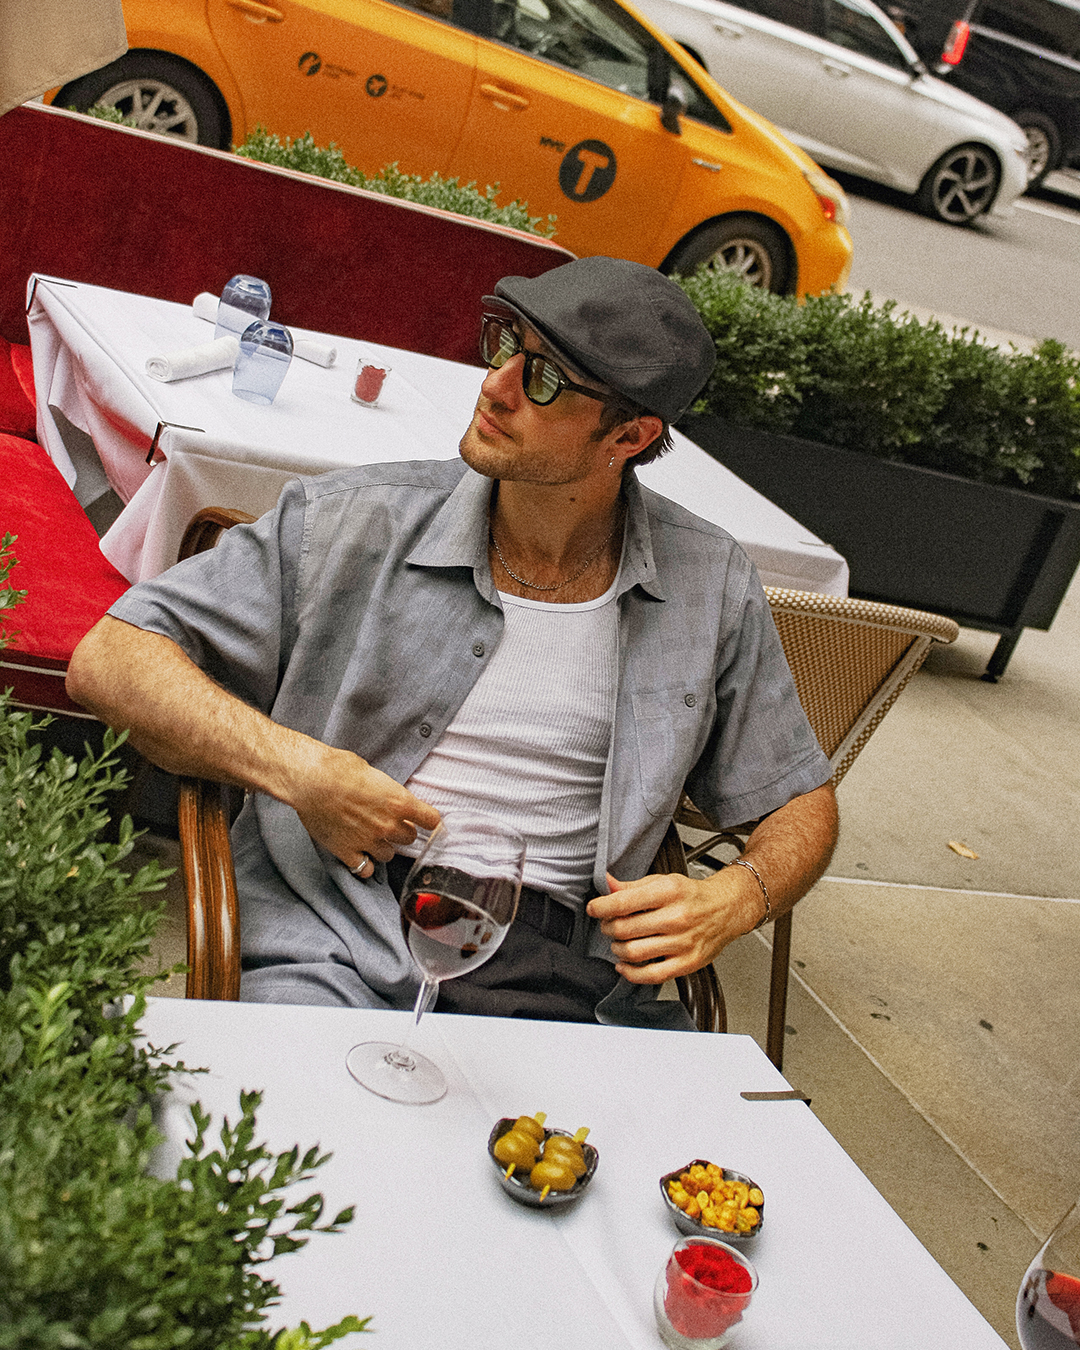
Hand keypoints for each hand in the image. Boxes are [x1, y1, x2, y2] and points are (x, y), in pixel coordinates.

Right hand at [288, 745, 440, 878]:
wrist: (310, 780)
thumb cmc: (339, 768)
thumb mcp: (373, 773)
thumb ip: (386, 791)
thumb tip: (388, 796)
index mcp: (399, 801)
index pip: (430, 820)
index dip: (429, 820)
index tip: (427, 821)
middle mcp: (387, 824)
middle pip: (409, 838)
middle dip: (401, 831)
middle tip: (390, 824)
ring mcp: (368, 840)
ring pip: (389, 855)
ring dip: (383, 847)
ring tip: (372, 838)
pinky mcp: (347, 851)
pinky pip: (365, 869)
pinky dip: (364, 865)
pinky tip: (360, 856)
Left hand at [585, 867, 762, 984]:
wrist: (726, 909)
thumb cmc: (693, 896)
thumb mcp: (663, 881)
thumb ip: (632, 886)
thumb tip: (608, 884)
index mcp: (669, 892)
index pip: (623, 902)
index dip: (601, 907)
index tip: (594, 909)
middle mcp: (676, 917)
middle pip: (625, 929)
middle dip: (608, 928)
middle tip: (607, 925)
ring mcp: (683, 942)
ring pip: (634, 952)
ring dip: (617, 949)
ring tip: (618, 942)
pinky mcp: (687, 962)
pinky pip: (652, 975)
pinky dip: (631, 973)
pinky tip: (624, 965)